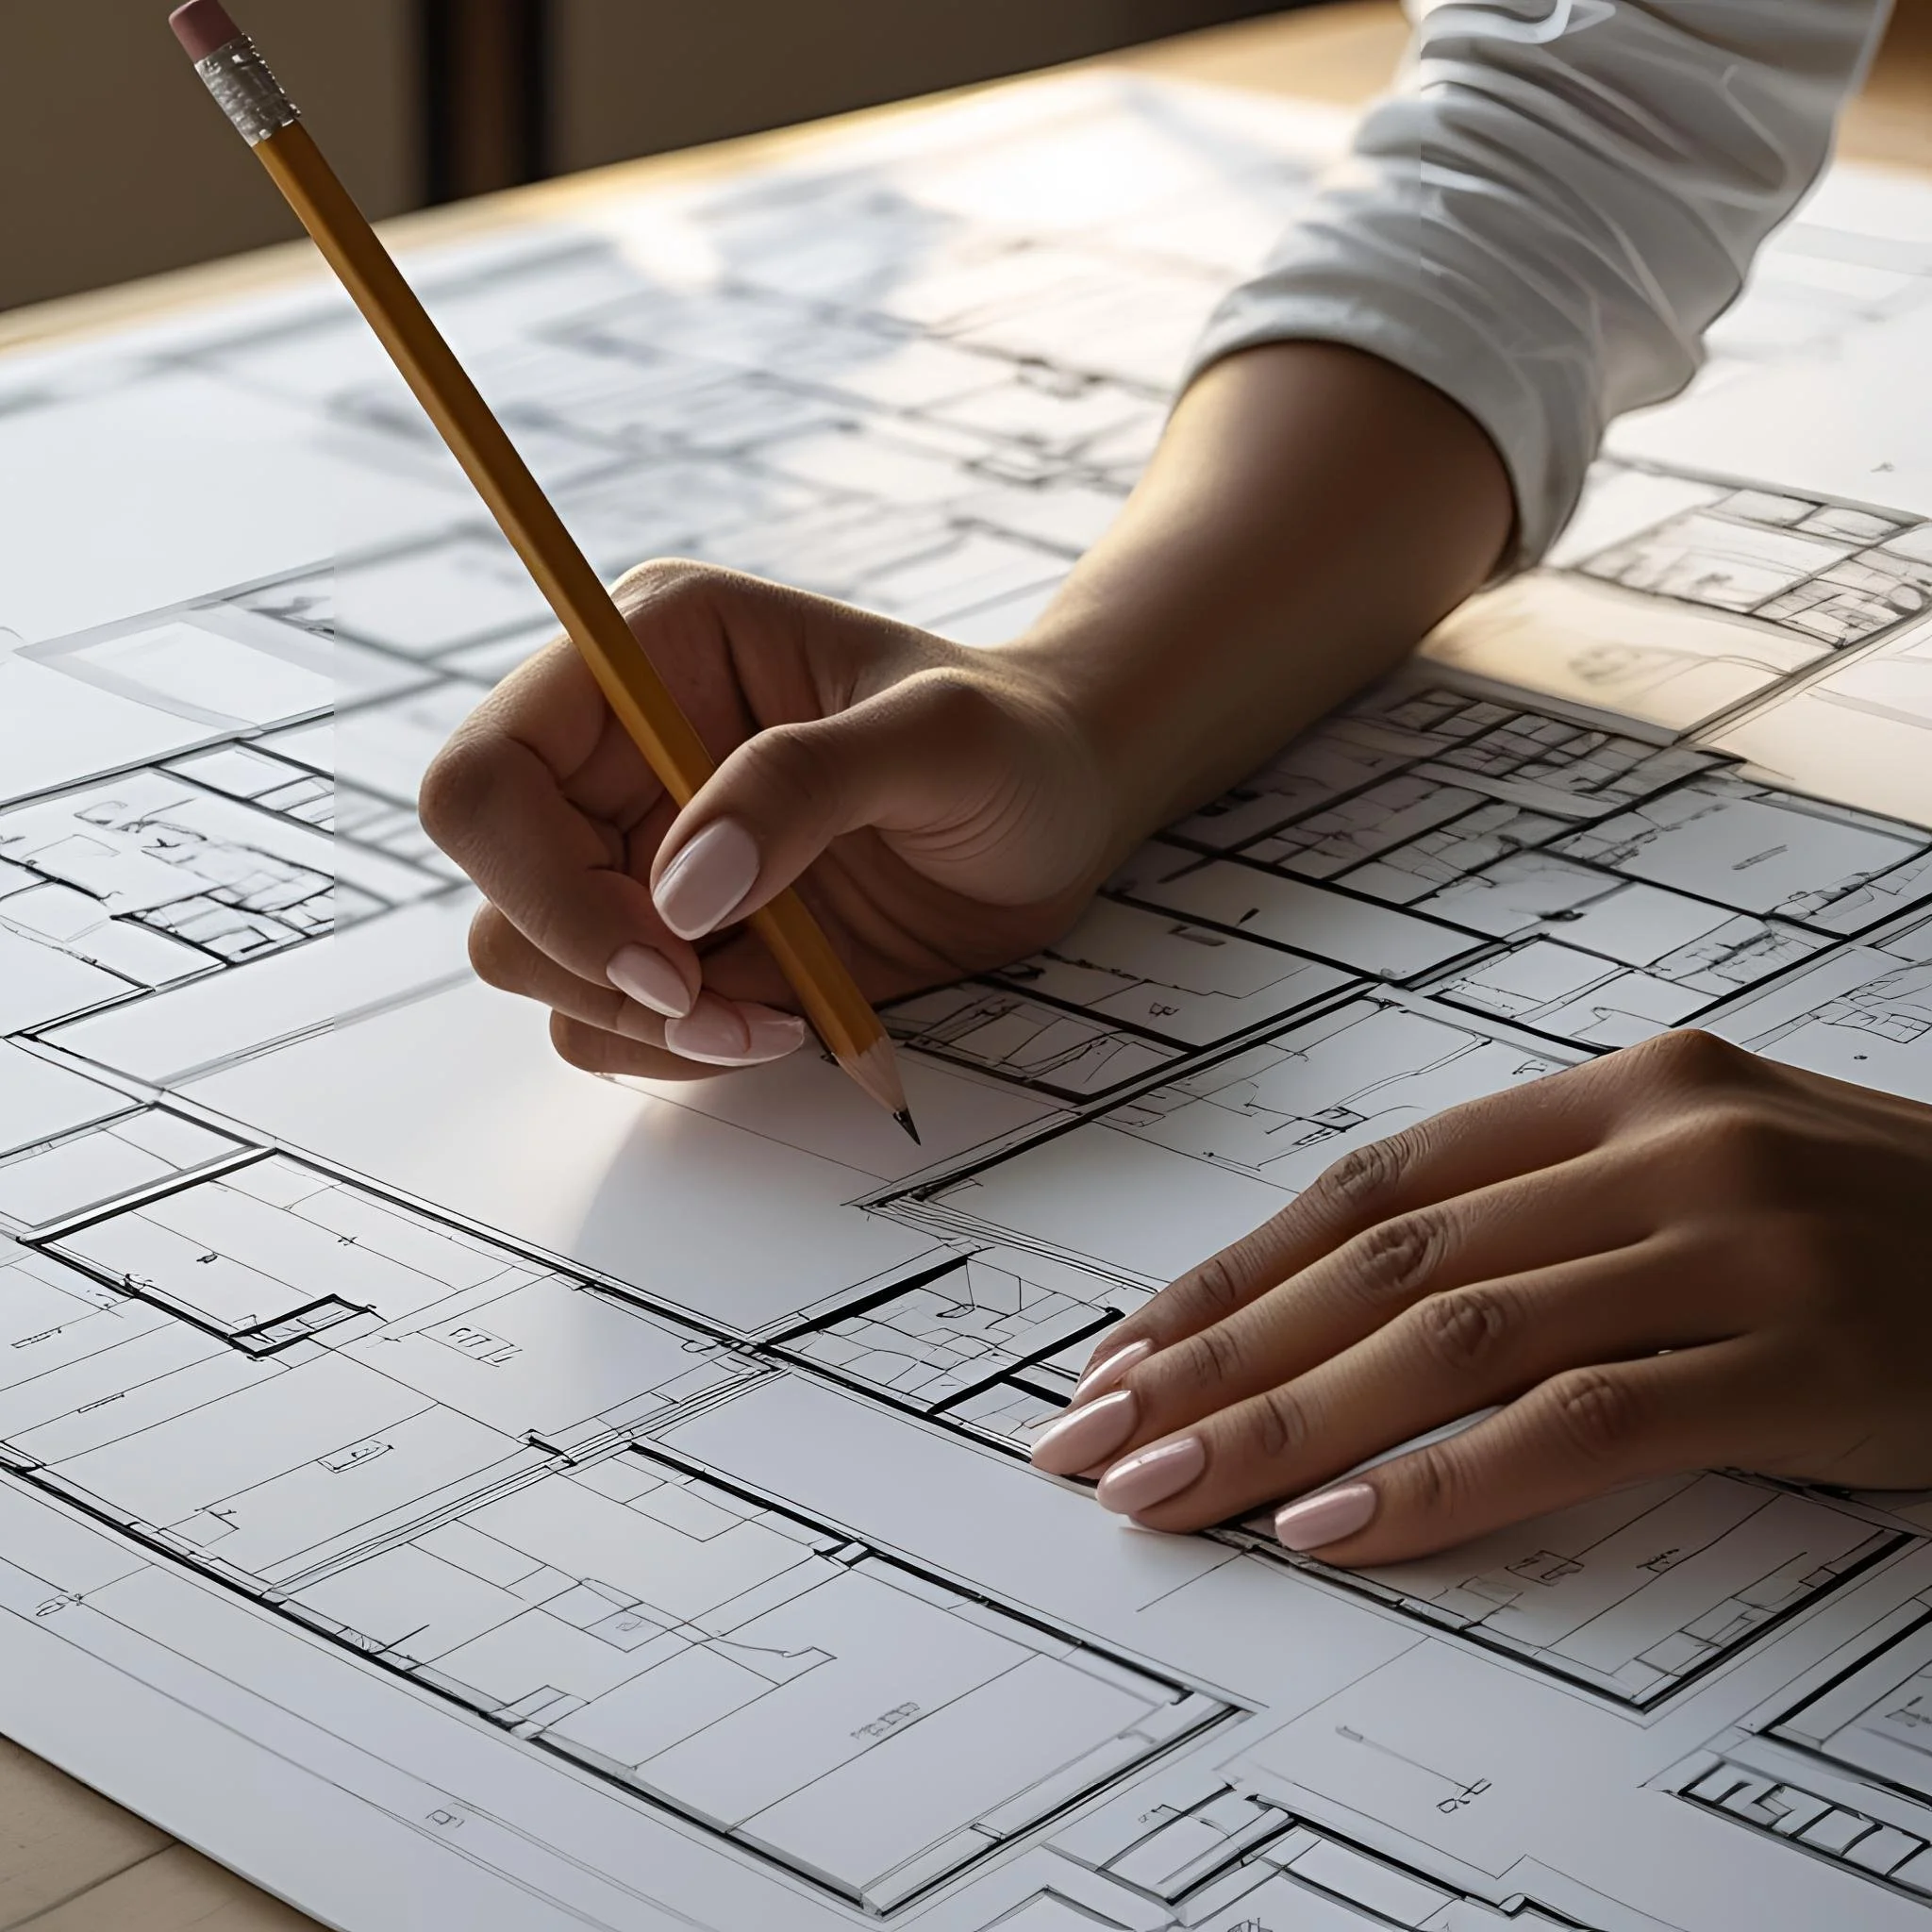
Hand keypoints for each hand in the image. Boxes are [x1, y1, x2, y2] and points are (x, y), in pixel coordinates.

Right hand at [419, 562, 1111, 1075]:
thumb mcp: (939, 739)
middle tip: (723, 1003)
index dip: (542, 881)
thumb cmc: (1014, 742)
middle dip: (598, 968)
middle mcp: (623, 753)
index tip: (667, 959)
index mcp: (653, 655)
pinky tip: (787, 1022)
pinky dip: (682, 1048)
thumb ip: (805, 786)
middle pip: (497, 885)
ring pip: (539, 966)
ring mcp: (644, 851)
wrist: (1062, 813)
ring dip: (645, 1023)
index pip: (492, 772)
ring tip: (779, 1019)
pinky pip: (613, 1021)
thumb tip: (679, 893)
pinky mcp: (683, 936)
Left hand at [1031, 1030, 1931, 1562]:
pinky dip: (1441, 1483)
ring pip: (1449, 1340)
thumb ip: (1548, 1211)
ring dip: (1284, 1424)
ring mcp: (1732, 1247)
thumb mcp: (1706, 1173)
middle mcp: (1659, 1147)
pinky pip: (1580, 1425)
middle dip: (1216, 1358)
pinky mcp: (1798, 1360)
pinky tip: (1336, 1532)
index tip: (1128, 1350)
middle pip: (1381, 1265)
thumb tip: (1361, 1299)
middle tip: (1093, 1433)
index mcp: (1620, 1092)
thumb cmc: (1884, 1230)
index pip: (1374, 1188)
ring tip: (1168, 1490)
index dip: (1234, 1272)